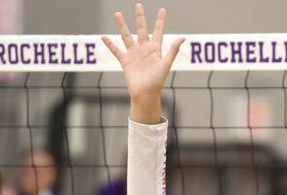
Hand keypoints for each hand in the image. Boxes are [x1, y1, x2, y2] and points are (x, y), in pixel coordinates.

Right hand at [102, 4, 183, 121]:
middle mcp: (144, 49)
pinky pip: (116, 50)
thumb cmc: (157, 81)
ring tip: (118, 14)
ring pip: (126, 36)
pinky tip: (103, 37)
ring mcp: (134, 54)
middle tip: (138, 5)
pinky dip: (110, 44)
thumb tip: (183, 38)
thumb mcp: (166, 64)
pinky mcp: (125, 61)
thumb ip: (173, 50)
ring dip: (122, 25)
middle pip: (141, 29)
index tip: (163, 10)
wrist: (145, 94)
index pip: (158, 31)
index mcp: (155, 49)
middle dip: (140, 17)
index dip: (160, 21)